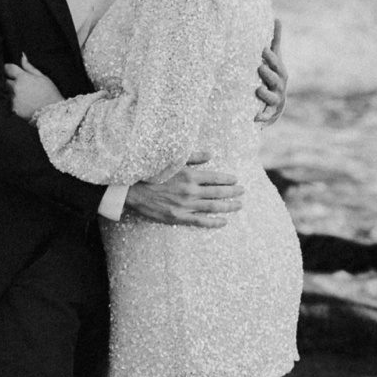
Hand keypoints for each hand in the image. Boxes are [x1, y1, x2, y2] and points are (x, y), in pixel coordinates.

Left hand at [5, 54, 61, 118]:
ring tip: (29, 97)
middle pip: (7, 81)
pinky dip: (17, 103)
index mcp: (22, 77)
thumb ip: (29, 67)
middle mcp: (15, 88)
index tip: (11, 70)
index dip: (9, 68)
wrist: (52, 113)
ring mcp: (14, 99)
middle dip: (13, 82)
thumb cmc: (50, 93)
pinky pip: (12, 103)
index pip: (8, 68)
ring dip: (15, 93)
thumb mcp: (42, 77)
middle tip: (25, 86)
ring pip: (9, 93)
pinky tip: (28, 104)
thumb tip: (22, 56)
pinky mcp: (14, 109)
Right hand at [125, 156, 243, 227]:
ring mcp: (186, 206)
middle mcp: (190, 191)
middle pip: (218, 193)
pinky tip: (223, 222)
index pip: (215, 178)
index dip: (227, 179)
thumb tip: (210, 154)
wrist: (133, 190)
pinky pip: (200, 221)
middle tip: (243, 192)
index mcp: (190, 175)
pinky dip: (213, 222)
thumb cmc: (152, 174)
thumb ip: (193, 157)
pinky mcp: (179, 217)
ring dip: (228, 206)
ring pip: (212, 207)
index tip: (236, 180)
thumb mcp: (172, 161)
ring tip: (238, 205)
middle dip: (233, 192)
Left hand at [253, 19, 287, 125]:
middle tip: (259, 67)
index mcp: (280, 72)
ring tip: (258, 89)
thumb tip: (277, 18)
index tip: (262, 50)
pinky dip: (262, 117)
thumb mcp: (275, 59)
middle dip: (269, 73)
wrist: (275, 103)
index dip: (271, 58)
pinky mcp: (269, 113)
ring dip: (265, 93)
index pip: (276, 64)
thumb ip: (275, 41)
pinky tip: (255, 118)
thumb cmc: (273, 75)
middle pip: (276, 80)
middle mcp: (279, 86)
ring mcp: (275, 99)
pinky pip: (266, 116)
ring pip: (272, 97)